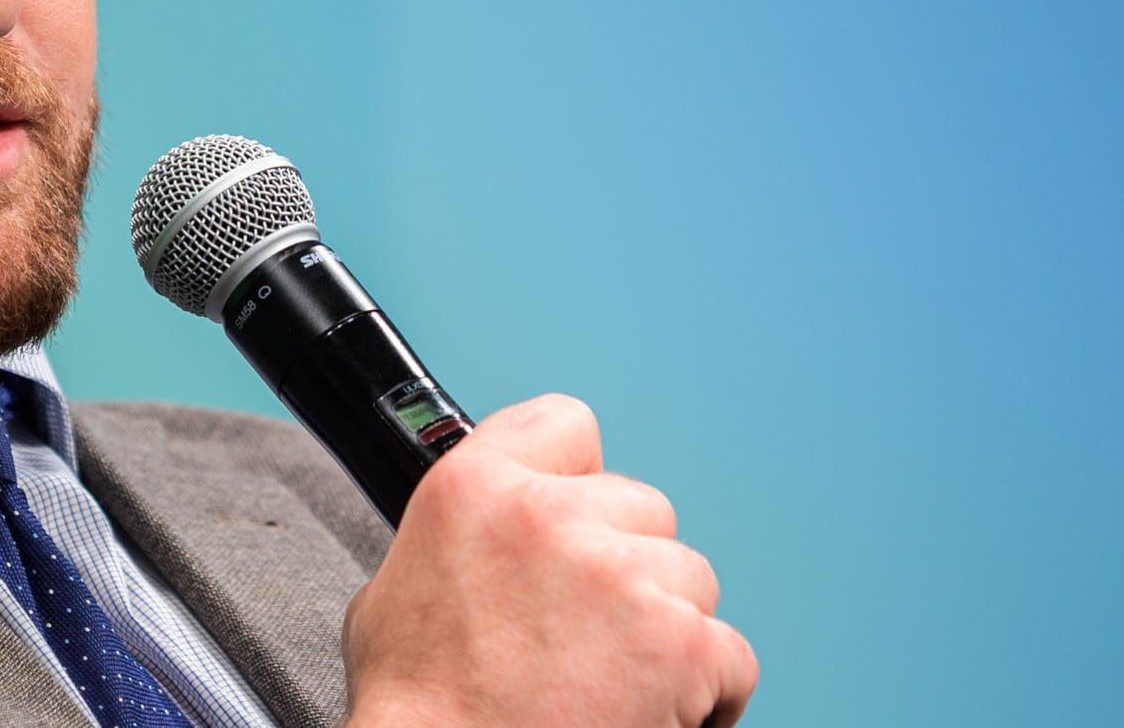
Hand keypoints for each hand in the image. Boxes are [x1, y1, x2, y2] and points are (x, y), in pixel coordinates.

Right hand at [341, 394, 757, 727]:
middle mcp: (550, 516)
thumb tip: (485, 539)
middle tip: (589, 630)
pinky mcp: (679, 644)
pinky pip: (730, 653)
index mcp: (474, 488)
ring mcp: (622, 576)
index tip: (580, 518)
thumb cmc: (417, 711)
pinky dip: (708, 691)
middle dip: (627, 566)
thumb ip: (457, 539)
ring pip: (690, 578)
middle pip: (642, 508)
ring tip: (615, 680)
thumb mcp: (393, 592)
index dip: (579, 478)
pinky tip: (653, 711)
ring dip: (665, 627)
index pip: (567, 424)